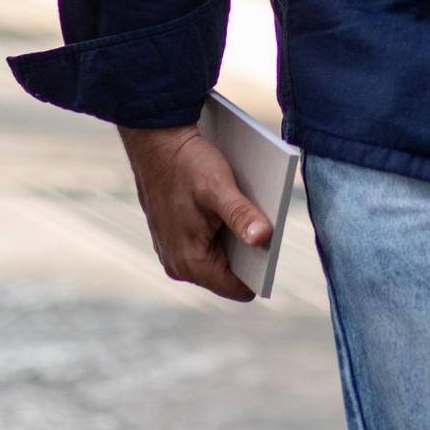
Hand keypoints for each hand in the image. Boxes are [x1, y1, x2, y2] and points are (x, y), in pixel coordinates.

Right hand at [119, 123, 271, 301]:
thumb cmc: (186, 164)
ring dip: (235, 235)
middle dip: (248, 248)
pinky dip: (221, 226)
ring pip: (220, 255)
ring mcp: (175, 253)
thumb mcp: (218, 187)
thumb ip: (241, 215)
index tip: (273, 244)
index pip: (238, 287)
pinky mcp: (175, 238)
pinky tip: (229, 203)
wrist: (155, 142)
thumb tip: (264, 238)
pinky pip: (208, 242)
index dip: (260, 268)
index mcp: (191, 263)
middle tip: (262, 219)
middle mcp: (180, 266)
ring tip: (247, 207)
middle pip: (230, 270)